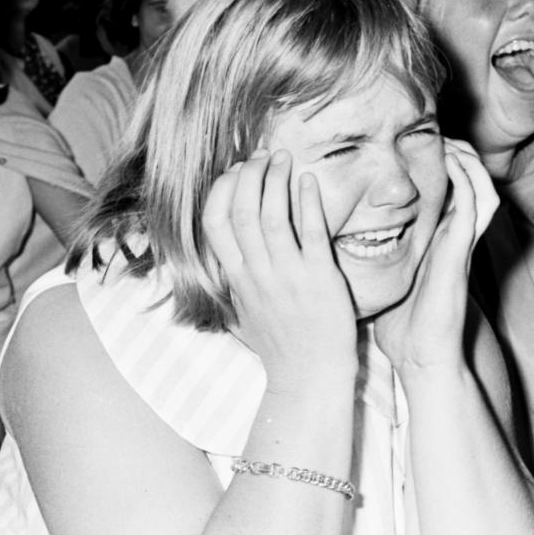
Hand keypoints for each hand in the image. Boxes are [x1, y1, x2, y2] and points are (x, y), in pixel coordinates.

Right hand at [202, 150, 357, 392]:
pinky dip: (308, 202)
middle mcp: (257, 273)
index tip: (236, 171)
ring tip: (284, 159)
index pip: (214, 223)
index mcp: (237, 278)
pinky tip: (309, 181)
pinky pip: (311, 231)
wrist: (308, 377)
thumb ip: (240, 278)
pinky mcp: (319, 278)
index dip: (222, 190)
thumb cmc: (281, 345)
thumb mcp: (247, 308)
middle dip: (250, 175)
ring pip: (272, 215)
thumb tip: (235, 254)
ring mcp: (287, 275)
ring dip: (277, 180)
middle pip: (242, 210)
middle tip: (264, 156)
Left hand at [375, 140, 497, 374]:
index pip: (444, 193)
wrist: (422, 358)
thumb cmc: (403, 328)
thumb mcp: (383, 283)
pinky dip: (468, 180)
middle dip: (458, 154)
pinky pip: (474, 205)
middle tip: (438, 132)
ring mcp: (459, 244)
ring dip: (467, 160)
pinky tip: (454, 161)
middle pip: (468, 183)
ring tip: (450, 139)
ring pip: (479, 187)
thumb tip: (333, 247)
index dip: (438, 167)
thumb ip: (368, 263)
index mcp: (434, 243)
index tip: (415, 143)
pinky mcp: (461, 251)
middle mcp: (451, 239)